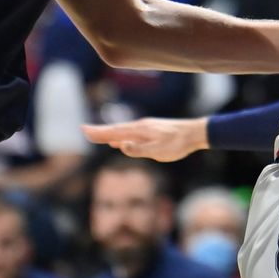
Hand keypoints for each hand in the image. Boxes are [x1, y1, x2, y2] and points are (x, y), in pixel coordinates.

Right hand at [82, 116, 207, 162]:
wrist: (195, 133)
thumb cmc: (178, 143)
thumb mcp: (158, 150)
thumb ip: (138, 149)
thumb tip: (120, 145)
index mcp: (140, 131)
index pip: (114, 132)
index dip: (99, 132)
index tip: (84, 130)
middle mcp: (140, 126)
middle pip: (116, 129)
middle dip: (100, 131)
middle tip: (84, 130)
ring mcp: (146, 128)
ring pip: (123, 131)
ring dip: (109, 134)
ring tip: (98, 136)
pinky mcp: (152, 131)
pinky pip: (131, 133)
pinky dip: (121, 136)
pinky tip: (120, 141)